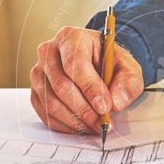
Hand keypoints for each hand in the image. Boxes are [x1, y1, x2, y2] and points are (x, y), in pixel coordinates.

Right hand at [30, 26, 144, 133]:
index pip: (75, 64)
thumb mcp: (128, 67)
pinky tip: (81, 126)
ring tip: (95, 126)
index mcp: (72, 37)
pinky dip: (64, 125)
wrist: (96, 64)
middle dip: (84, 109)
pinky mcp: (36, 91)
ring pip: (51, 102)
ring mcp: (39, 72)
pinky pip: (45, 113)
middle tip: (103, 122)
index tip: (105, 106)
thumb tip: (117, 102)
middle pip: (61, 85)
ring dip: (75, 120)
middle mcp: (49, 52)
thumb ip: (128, 82)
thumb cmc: (109, 62)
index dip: (90, 88)